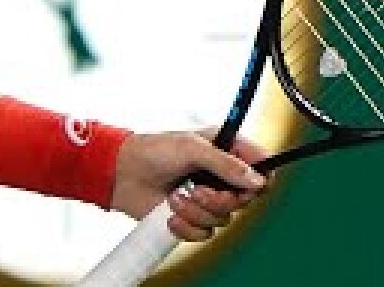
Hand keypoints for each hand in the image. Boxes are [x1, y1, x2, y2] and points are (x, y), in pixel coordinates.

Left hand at [111, 130, 272, 241]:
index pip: (262, 167)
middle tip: (198, 190)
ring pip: (224, 219)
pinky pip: (205, 234)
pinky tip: (170, 212)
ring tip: (175, 197)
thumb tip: (258, 181)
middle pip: (246, 200)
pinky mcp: (193, 218)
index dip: (262, 178)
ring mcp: (207, 198)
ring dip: (197, 211)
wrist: (121, 174)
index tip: (251, 186)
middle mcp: (220, 175)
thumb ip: (227, 164)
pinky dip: (187, 226)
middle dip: (220, 200)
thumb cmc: (153, 151)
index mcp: (226, 149)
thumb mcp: (192, 149)